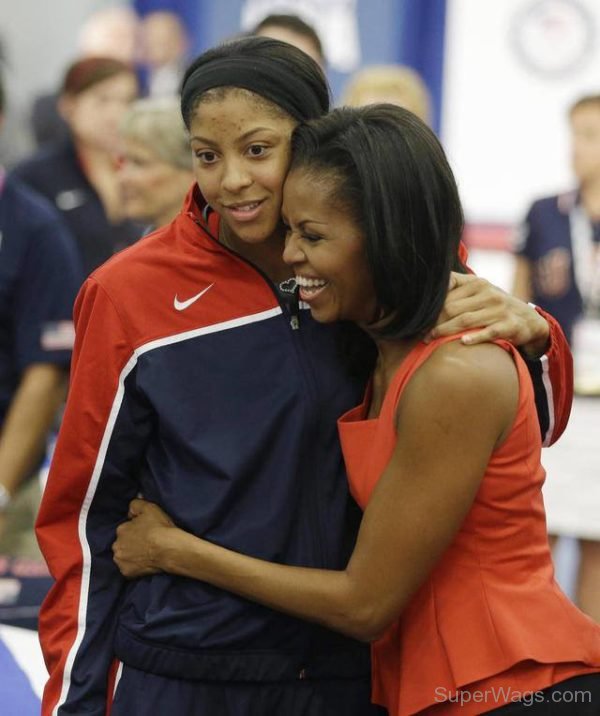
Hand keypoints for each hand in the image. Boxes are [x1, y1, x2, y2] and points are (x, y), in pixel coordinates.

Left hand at [112, 499, 174, 577]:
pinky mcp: (126, 572)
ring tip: (145, 554)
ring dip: (130, 555)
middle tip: (145, 543)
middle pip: (122, 543)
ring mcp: (120, 560)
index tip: (145, 532)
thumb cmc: (159, 527)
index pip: (126, 529)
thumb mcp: (149, 508)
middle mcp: (116, 545)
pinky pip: (128, 568)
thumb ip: (136, 504)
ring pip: (123, 556)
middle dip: (130, 543)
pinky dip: (134, 566)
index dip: (136, 530)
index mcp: (121, 529)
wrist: (169, 548)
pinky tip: (144, 563)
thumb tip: (130, 509)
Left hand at [428, 272, 549, 355]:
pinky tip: (463, 342)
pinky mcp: (510, 325)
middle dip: (434, 321)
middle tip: (421, 332)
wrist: (528, 319)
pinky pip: (490, 332)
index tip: (418, 315)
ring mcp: (499, 309)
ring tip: (430, 339)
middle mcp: (488, 293)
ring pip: (465, 320)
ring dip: (445, 331)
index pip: (447, 291)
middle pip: (452, 308)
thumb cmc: (494, 305)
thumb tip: (425, 290)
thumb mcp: (479, 290)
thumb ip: (456, 286)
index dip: (431, 305)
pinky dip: (476, 337)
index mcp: (477, 283)